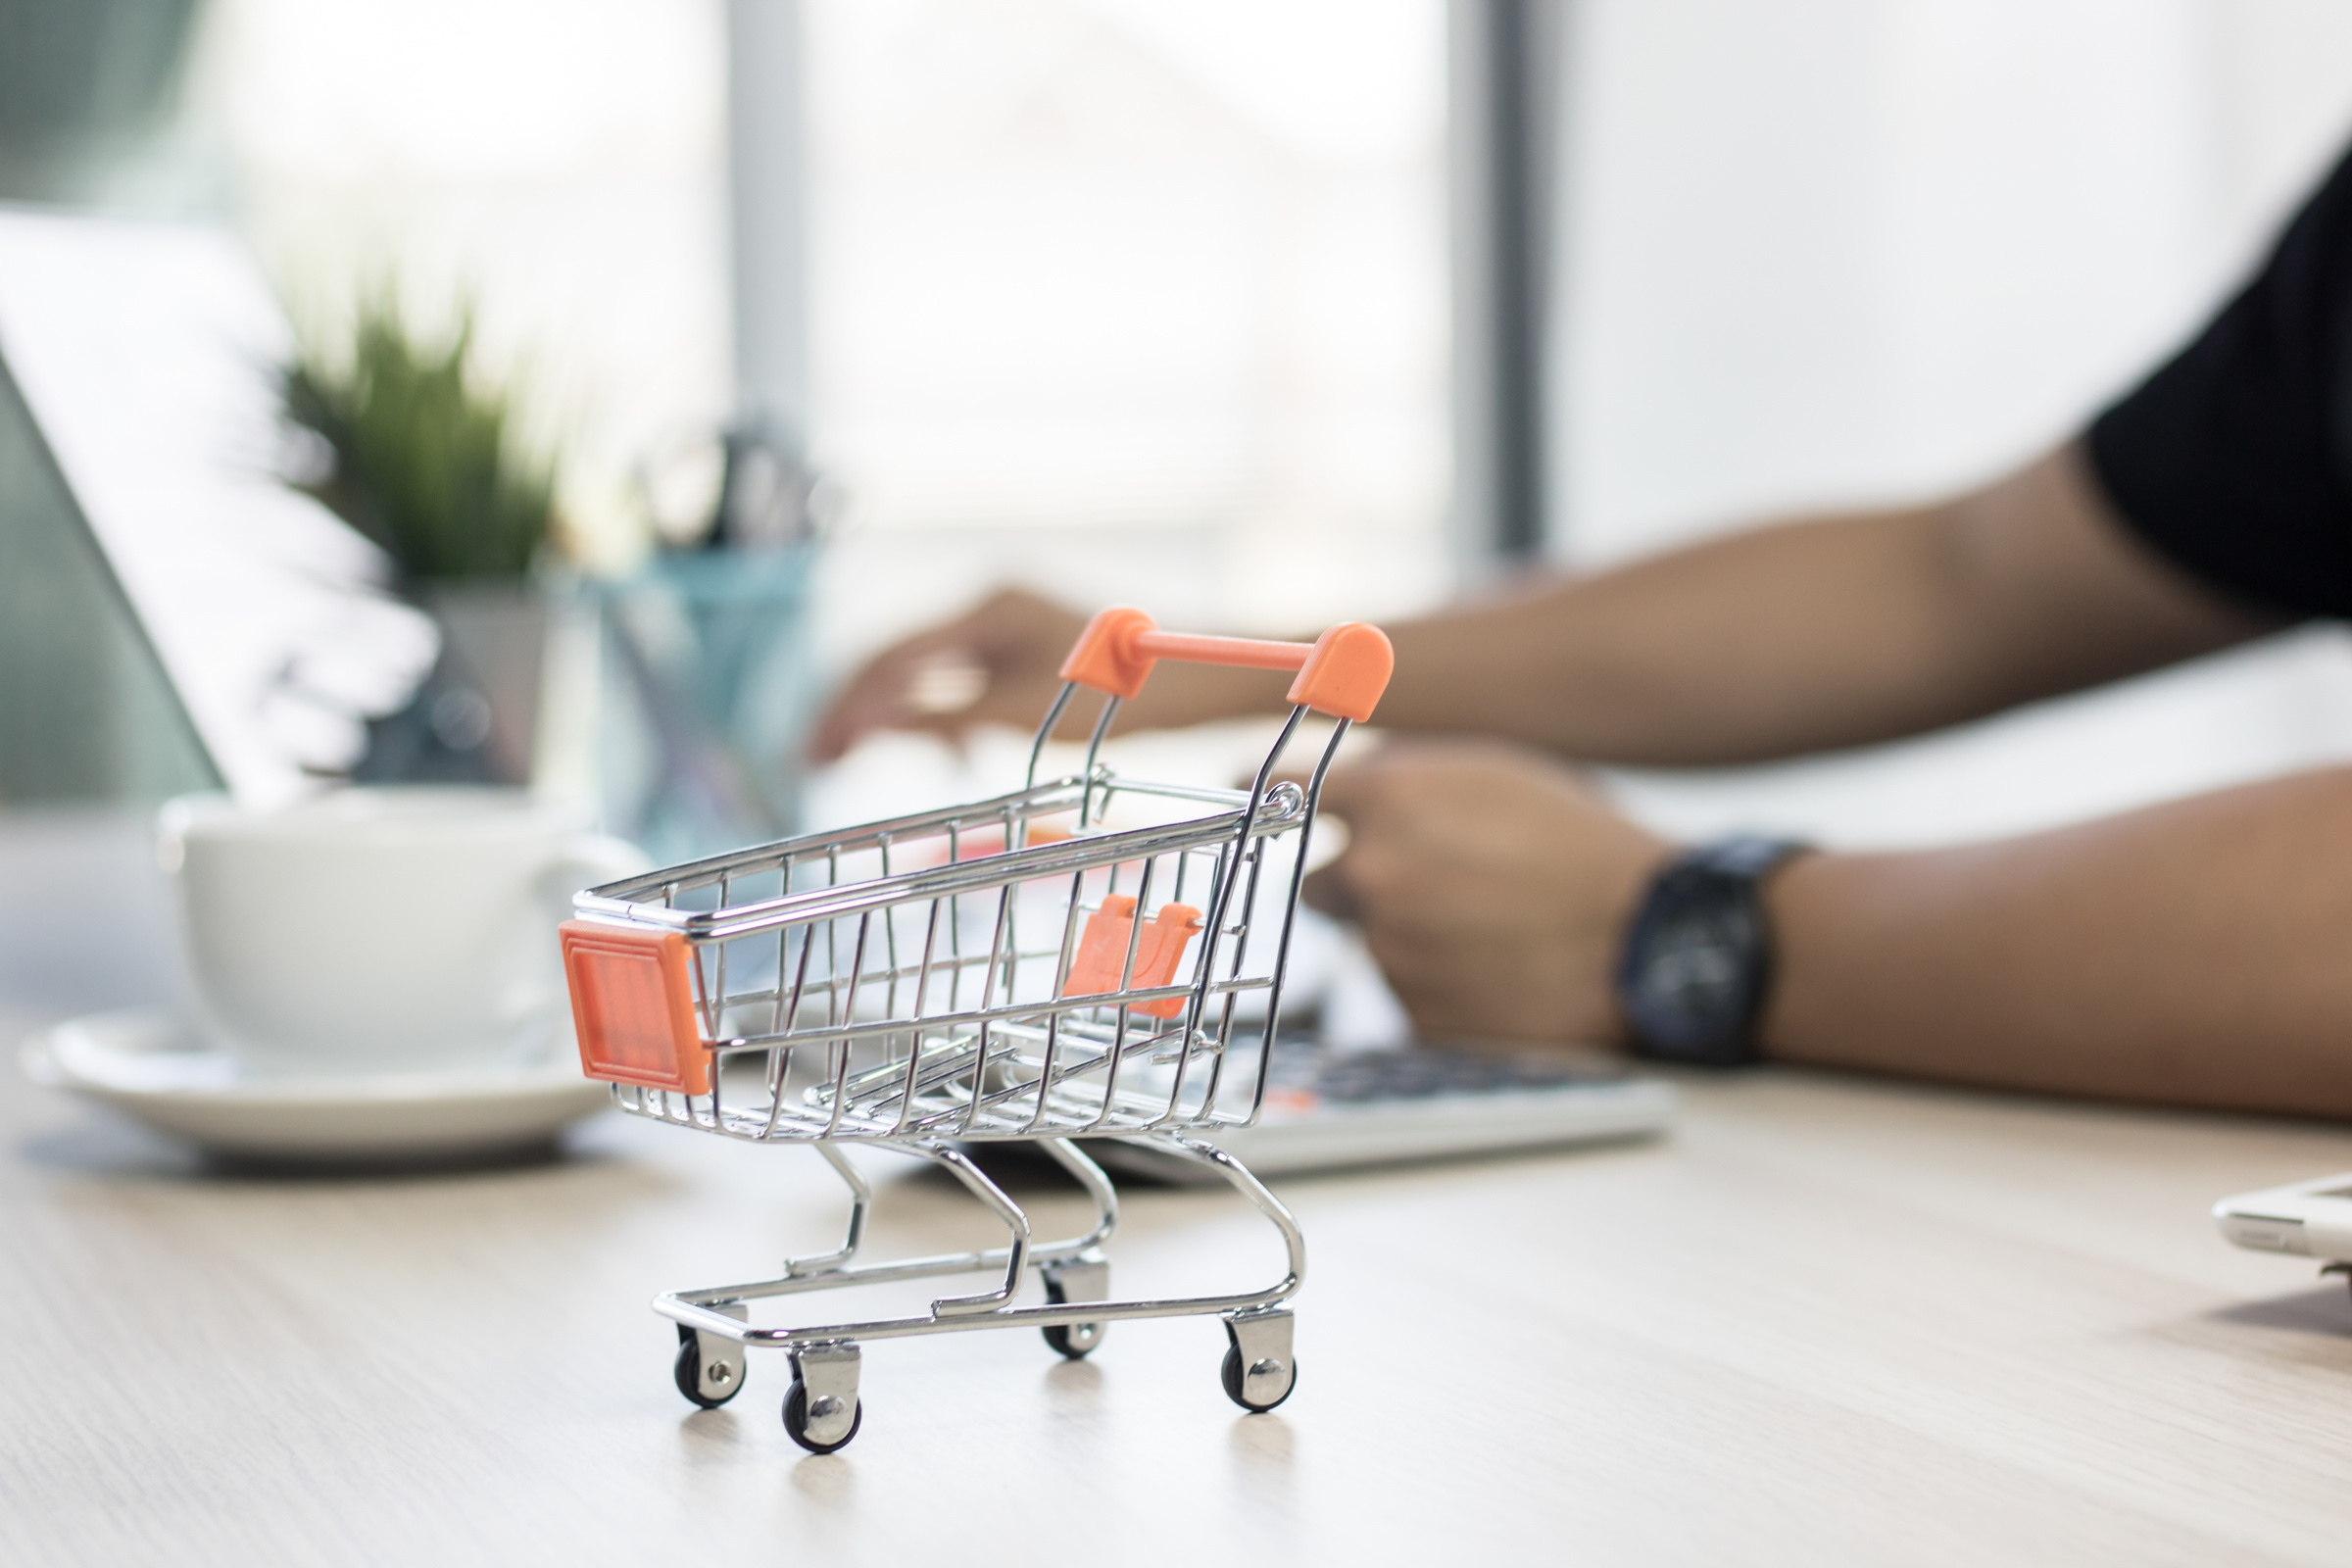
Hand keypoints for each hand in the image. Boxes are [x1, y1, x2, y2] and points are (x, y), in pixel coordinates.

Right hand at [812, 586, 1287, 761]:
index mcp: (986, 604)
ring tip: (857, 759)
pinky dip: (940, 714)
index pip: (890, 655)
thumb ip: (947, 715)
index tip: (814, 751)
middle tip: (817, 761)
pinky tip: (950, 753)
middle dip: (855, 710)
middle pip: (898, 657)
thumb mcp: (1029, 713)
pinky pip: (961, 677)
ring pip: (925, 670)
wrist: (1205, 670)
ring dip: (892, 715)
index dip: (845, 705)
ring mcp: (1007, 621)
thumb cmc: (1133, 691)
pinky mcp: (1025, 644)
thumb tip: (868, 722)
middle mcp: (989, 602)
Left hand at [1305, 741, 1674, 1046]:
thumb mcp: (1497, 771)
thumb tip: (1348, 775)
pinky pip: (1408, 996)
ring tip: (1493, 929)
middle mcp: (1374, 876)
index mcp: (1390, 801)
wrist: (1653, 939)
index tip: (1258, 803)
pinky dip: (1440, 986)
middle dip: (1354, 886)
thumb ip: (1407, 772)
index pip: (1284, 793)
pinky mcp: (1418, 1017)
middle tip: (1423, 883)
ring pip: (1372, 945)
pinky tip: (1499, 970)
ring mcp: (1391, 953)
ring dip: (1410, 937)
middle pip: (1317, 886)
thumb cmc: (1585, 843)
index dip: (1273, 799)